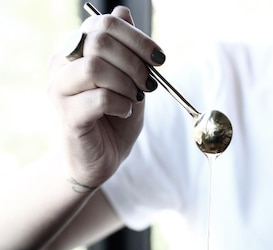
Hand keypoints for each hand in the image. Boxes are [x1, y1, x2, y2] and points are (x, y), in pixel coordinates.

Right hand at [48, 6, 164, 187]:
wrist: (103, 159)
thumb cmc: (114, 120)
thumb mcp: (128, 81)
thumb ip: (126, 50)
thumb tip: (123, 11)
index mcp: (77, 50)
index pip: (103, 24)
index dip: (136, 38)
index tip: (159, 58)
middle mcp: (63, 65)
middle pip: (99, 41)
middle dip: (134, 62)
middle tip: (148, 84)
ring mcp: (61, 90)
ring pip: (95, 68)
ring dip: (126, 84)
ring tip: (134, 99)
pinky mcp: (68, 116)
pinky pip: (100, 98)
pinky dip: (121, 104)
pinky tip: (124, 111)